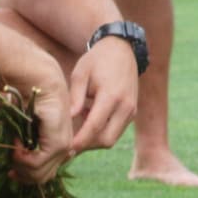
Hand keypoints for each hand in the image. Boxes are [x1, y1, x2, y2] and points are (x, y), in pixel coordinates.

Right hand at [6, 64, 75, 183]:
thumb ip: (26, 147)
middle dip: (22, 174)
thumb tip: (17, 170)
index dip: (26, 177)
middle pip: (42, 178)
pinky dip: (21, 157)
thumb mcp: (25, 129)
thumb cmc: (27, 99)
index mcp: (59, 145)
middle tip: (10, 162)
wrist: (37, 80)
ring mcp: (64, 145)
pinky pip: (37, 163)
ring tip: (13, 147)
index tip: (11, 172)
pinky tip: (16, 142)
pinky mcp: (58, 142)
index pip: (45, 174)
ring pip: (39, 174)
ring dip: (20, 165)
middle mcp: (65, 148)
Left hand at [67, 37, 139, 152]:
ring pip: (112, 138)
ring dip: (94, 139)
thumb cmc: (97, 60)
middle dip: (87, 145)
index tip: (65, 148)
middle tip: (68, 143)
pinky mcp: (132, 112)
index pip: (94, 126)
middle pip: (106, 140)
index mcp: (112, 96)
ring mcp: (131, 111)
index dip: (79, 140)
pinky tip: (88, 118)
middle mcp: (125, 107)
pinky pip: (116, 131)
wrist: (122, 49)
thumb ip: (75, 97)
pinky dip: (102, 131)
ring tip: (78, 127)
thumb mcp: (80, 74)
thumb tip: (68, 119)